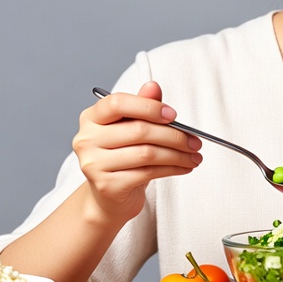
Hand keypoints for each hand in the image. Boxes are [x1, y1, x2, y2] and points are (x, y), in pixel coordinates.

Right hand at [72, 81, 202, 222]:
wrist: (110, 196)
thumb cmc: (123, 155)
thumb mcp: (132, 127)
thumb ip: (142, 105)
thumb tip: (153, 86)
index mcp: (91, 118)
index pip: (117, 103)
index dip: (148, 106)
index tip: (173, 115)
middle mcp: (87, 139)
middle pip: (138, 130)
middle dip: (174, 135)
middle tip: (195, 141)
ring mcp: (94, 164)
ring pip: (146, 153)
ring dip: (177, 154)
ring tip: (194, 156)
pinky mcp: (107, 186)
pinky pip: (147, 173)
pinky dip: (172, 169)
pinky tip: (184, 167)